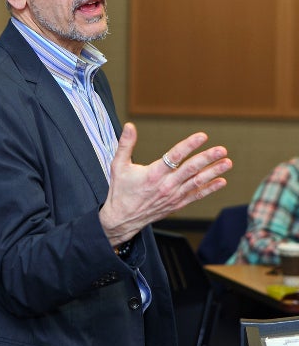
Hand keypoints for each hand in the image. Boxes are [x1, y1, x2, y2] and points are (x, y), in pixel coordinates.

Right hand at [99, 122, 231, 246]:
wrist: (122, 219)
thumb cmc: (120, 191)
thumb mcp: (118, 165)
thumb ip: (125, 145)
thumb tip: (129, 126)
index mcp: (153, 174)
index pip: (175, 156)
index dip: (189, 145)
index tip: (202, 136)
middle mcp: (166, 185)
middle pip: (191, 169)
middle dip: (208, 158)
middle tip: (221, 149)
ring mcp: (173, 196)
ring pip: (197, 182)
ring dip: (213, 172)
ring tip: (227, 162)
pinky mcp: (176, 204)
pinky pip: (196, 196)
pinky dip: (209, 189)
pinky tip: (221, 181)